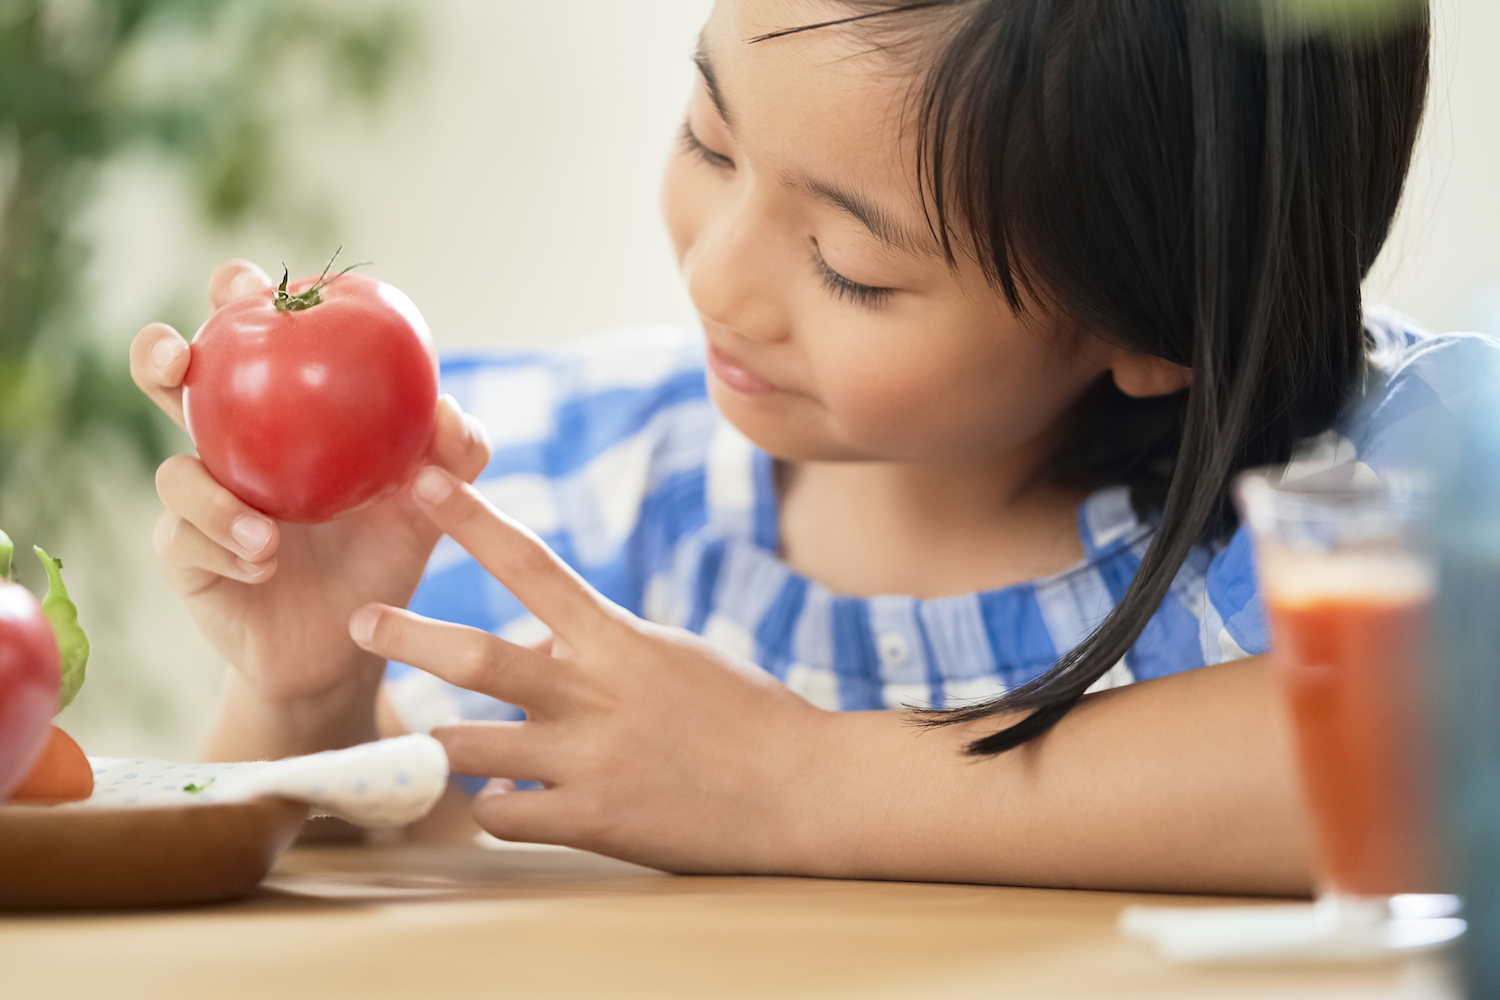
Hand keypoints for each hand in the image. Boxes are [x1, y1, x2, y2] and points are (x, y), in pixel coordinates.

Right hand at [130, 260, 490, 756]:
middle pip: (174, 379)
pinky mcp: (184, 556)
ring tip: (266, 531)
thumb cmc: (387, 553)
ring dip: (214, 496)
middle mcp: (231, 446)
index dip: (237, 298)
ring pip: (174, 472)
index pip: (254, 338)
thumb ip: (454, 454)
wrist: (352, 644)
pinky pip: (184, 539)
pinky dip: (226, 545)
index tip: (245, 286)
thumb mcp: (433, 504)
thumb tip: (446, 408)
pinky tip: (261, 559)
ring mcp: (200, 500)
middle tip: (182, 358)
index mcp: (282, 413)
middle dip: (162, 352)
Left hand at [348, 466, 832, 872]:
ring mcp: (587, 760)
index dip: (471, 520)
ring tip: (442, 738)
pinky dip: (495, 808)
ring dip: (448, 742)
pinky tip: (512, 803)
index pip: (531, 564)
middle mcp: (593, 694)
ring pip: (470, 747)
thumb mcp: (670, 656)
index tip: (424, 483)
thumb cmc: (746, 714)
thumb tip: (534, 644)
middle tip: (358, 620)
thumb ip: (598, 646)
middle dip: (409, 634)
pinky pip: (503, 816)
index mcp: (617, 639)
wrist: (803, 790)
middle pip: (476, 658)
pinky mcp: (591, 821)